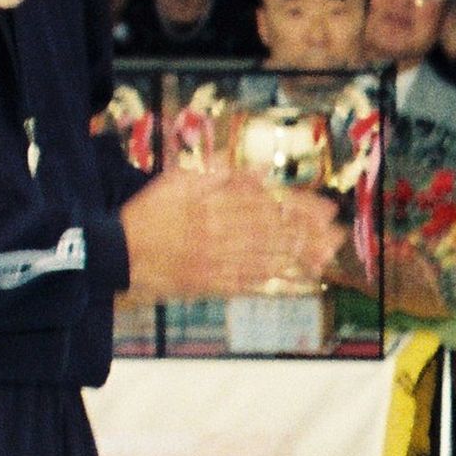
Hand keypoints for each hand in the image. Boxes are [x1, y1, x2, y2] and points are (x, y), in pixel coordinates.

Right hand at [124, 166, 347, 296]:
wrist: (116, 253)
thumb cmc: (147, 213)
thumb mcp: (176, 180)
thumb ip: (214, 173)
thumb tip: (251, 170)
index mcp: (214, 205)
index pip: (268, 203)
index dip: (300, 206)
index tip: (325, 207)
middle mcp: (220, 234)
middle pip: (275, 232)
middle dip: (311, 233)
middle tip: (339, 233)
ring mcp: (217, 263)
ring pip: (268, 259)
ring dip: (301, 258)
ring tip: (328, 255)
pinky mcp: (211, 285)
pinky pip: (249, 284)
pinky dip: (276, 282)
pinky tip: (297, 281)